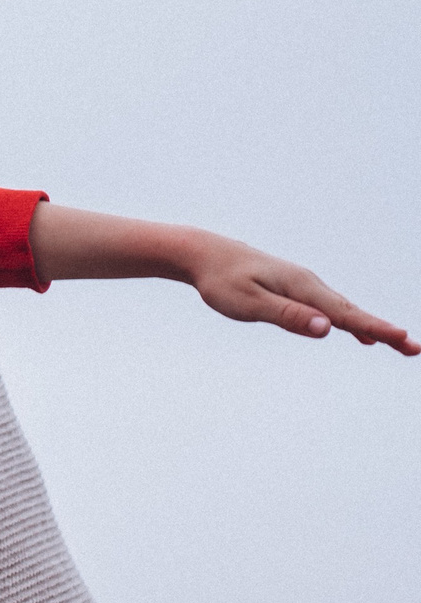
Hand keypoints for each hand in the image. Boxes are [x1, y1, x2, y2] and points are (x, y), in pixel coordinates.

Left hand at [27, 206, 415, 355]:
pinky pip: (328, 307)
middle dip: (383, 330)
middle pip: (351, 313)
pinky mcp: (293, 288)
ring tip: (397, 344)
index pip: (344, 314)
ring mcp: (303, 285)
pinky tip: (357, 334)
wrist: (203, 253)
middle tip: (413, 349)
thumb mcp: (248, 304)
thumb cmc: (221, 281)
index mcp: (301, 288)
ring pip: (342, 310)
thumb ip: (287, 317)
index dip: (375, 329)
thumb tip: (326, 329)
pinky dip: (349, 321)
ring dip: (371, 327)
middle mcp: (308, 284)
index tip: (403, 341)